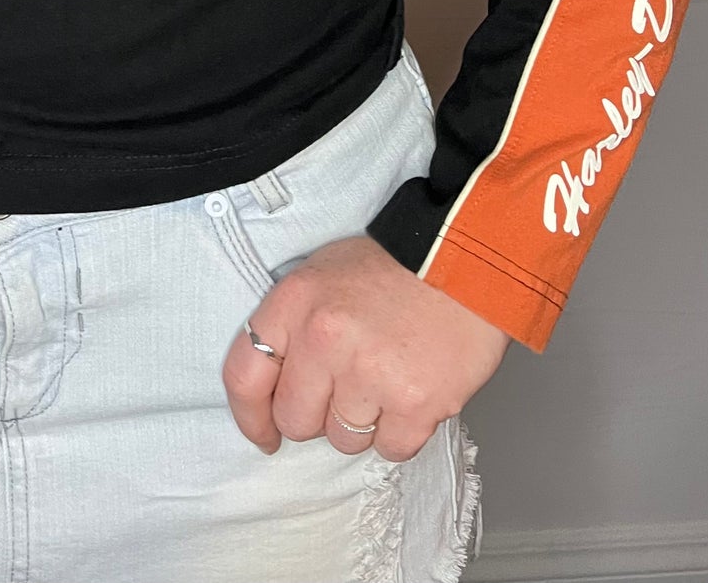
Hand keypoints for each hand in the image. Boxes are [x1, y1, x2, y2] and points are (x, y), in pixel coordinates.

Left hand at [222, 233, 509, 461]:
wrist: (462, 258)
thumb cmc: (393, 267)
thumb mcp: (322, 274)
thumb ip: (292, 326)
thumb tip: (276, 386)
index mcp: (295, 302)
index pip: (244, 376)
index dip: (251, 416)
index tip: (263, 432)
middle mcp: (325, 338)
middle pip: (295, 419)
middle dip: (316, 415)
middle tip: (345, 388)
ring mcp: (370, 373)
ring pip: (344, 439)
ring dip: (362, 421)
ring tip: (385, 378)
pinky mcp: (416, 403)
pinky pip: (390, 449)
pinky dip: (400, 431)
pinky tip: (410, 393)